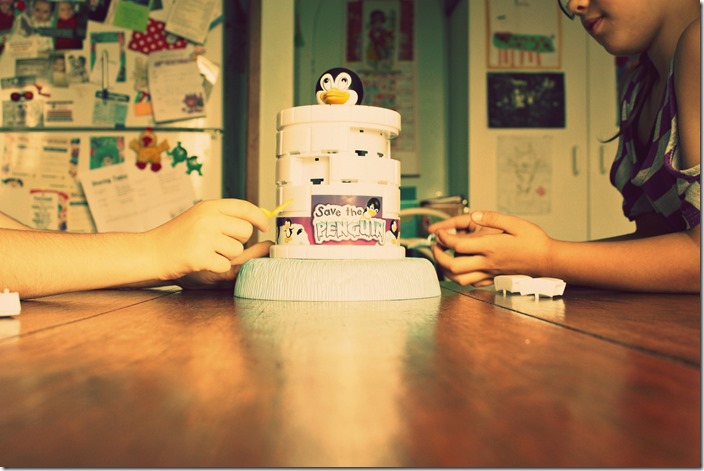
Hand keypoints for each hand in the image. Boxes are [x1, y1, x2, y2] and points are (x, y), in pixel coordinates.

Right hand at [147, 199, 269, 282]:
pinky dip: (215, 266)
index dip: (259, 217)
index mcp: (209, 206)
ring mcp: (204, 237)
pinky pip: (225, 264)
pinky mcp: (200, 256)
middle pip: (245, 231)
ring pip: (236, 250)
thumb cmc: (176, 236)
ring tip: (206, 251)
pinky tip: (201, 261)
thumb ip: (224, 216)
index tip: (264, 225)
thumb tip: (255, 219)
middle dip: (238, 240)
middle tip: (219, 244)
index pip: (245, 207)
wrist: (150, 251)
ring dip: (226, 255)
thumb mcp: (199, 216)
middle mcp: (208, 219)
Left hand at [431, 210, 552, 285]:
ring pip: (459, 279)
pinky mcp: (493, 278)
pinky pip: (471, 283)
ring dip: (446, 269)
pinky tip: (460, 267)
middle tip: (436, 246)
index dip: (444, 237)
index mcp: (490, 246)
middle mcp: (486, 262)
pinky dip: (460, 277)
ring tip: (444, 257)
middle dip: (439, 256)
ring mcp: (489, 272)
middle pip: (453, 265)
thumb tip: (473, 215)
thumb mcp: (515, 222)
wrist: (548, 260)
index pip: (458, 245)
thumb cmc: (534, 241)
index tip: (439, 231)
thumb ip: (492, 218)